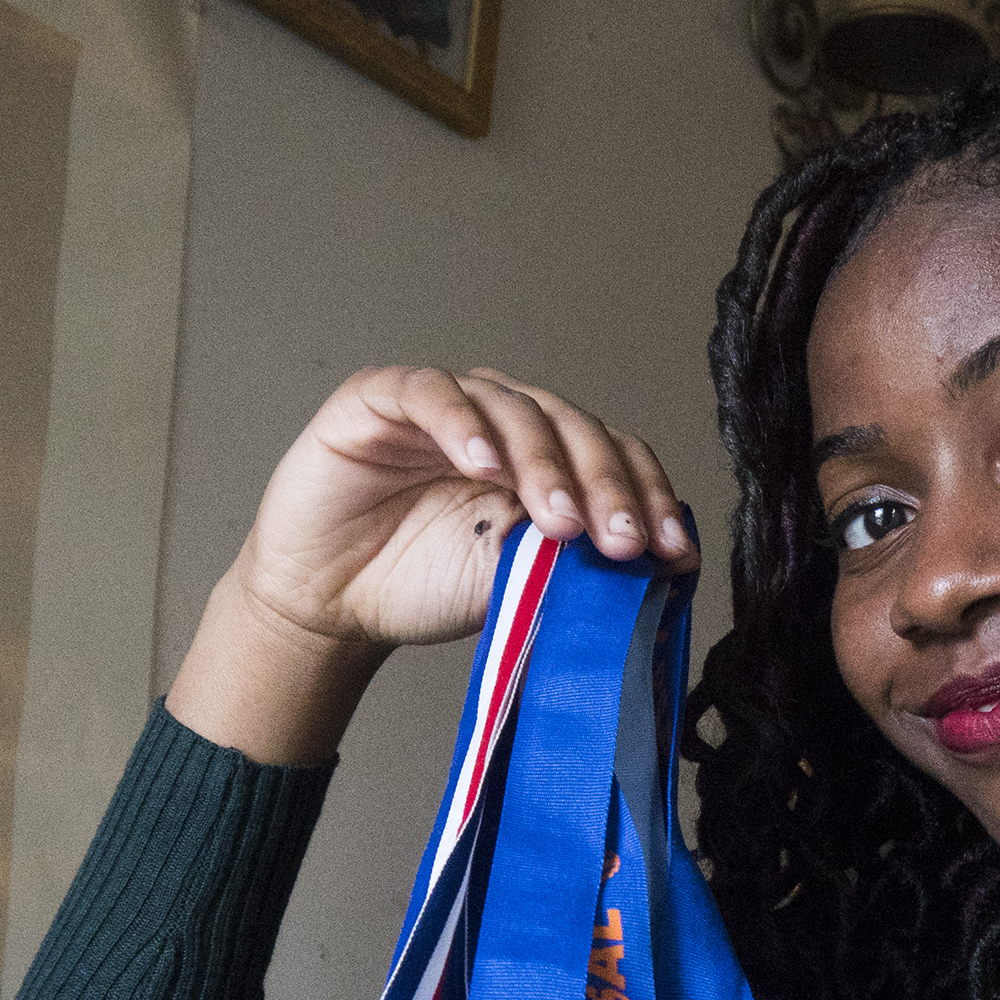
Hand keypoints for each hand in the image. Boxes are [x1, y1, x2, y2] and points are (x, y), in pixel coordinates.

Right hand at [233, 366, 694, 652]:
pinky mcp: (381, 398)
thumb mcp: (515, 583)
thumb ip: (574, 565)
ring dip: (543, 463)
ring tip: (559, 520)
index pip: (613, 455)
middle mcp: (502, 423)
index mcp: (544, 459)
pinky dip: (462, 425)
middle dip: (605, 485)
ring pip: (514, 407)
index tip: (670, 551)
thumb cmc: (420, 585)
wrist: (329, 605)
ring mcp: (446, 405)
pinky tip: (483, 465)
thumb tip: (658, 569)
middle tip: (619, 540)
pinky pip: (431, 395)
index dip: (645, 496)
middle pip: (574, 427)